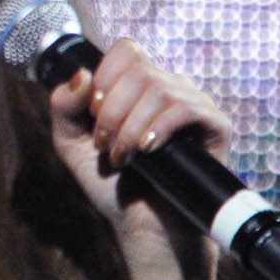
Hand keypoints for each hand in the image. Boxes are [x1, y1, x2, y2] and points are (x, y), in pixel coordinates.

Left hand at [47, 39, 233, 268]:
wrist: (145, 229)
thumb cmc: (114, 187)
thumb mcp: (73, 144)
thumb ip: (64, 107)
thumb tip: (82, 75)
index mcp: (139, 87)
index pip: (127, 50)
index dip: (104, 76)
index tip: (92, 114)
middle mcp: (170, 89)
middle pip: (139, 68)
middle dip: (110, 109)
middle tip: (105, 145)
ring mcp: (195, 105)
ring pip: (159, 88)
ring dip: (130, 126)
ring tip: (122, 157)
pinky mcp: (215, 127)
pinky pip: (186, 107)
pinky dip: (158, 127)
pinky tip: (147, 150)